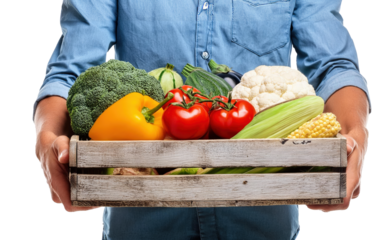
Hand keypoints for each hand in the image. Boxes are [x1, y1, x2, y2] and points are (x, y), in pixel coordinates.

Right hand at [34, 96, 100, 212]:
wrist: (45, 144)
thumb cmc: (53, 143)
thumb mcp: (59, 141)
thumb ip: (62, 148)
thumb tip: (64, 156)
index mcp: (55, 181)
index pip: (70, 204)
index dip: (85, 206)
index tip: (100, 200)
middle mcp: (56, 190)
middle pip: (76, 205)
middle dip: (90, 201)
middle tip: (107, 193)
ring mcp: (59, 190)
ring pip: (77, 201)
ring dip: (89, 197)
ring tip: (104, 189)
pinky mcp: (63, 188)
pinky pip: (76, 195)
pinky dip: (87, 192)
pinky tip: (98, 185)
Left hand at [305, 129, 368, 211]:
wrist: (357, 146)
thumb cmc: (351, 144)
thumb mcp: (349, 142)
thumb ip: (348, 144)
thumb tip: (347, 148)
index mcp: (353, 179)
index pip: (344, 200)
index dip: (330, 205)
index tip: (314, 204)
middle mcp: (353, 187)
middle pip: (339, 205)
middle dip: (323, 206)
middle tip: (307, 203)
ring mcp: (350, 189)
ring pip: (337, 202)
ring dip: (323, 204)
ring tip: (307, 201)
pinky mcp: (345, 187)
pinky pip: (336, 197)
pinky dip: (325, 198)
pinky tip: (313, 196)